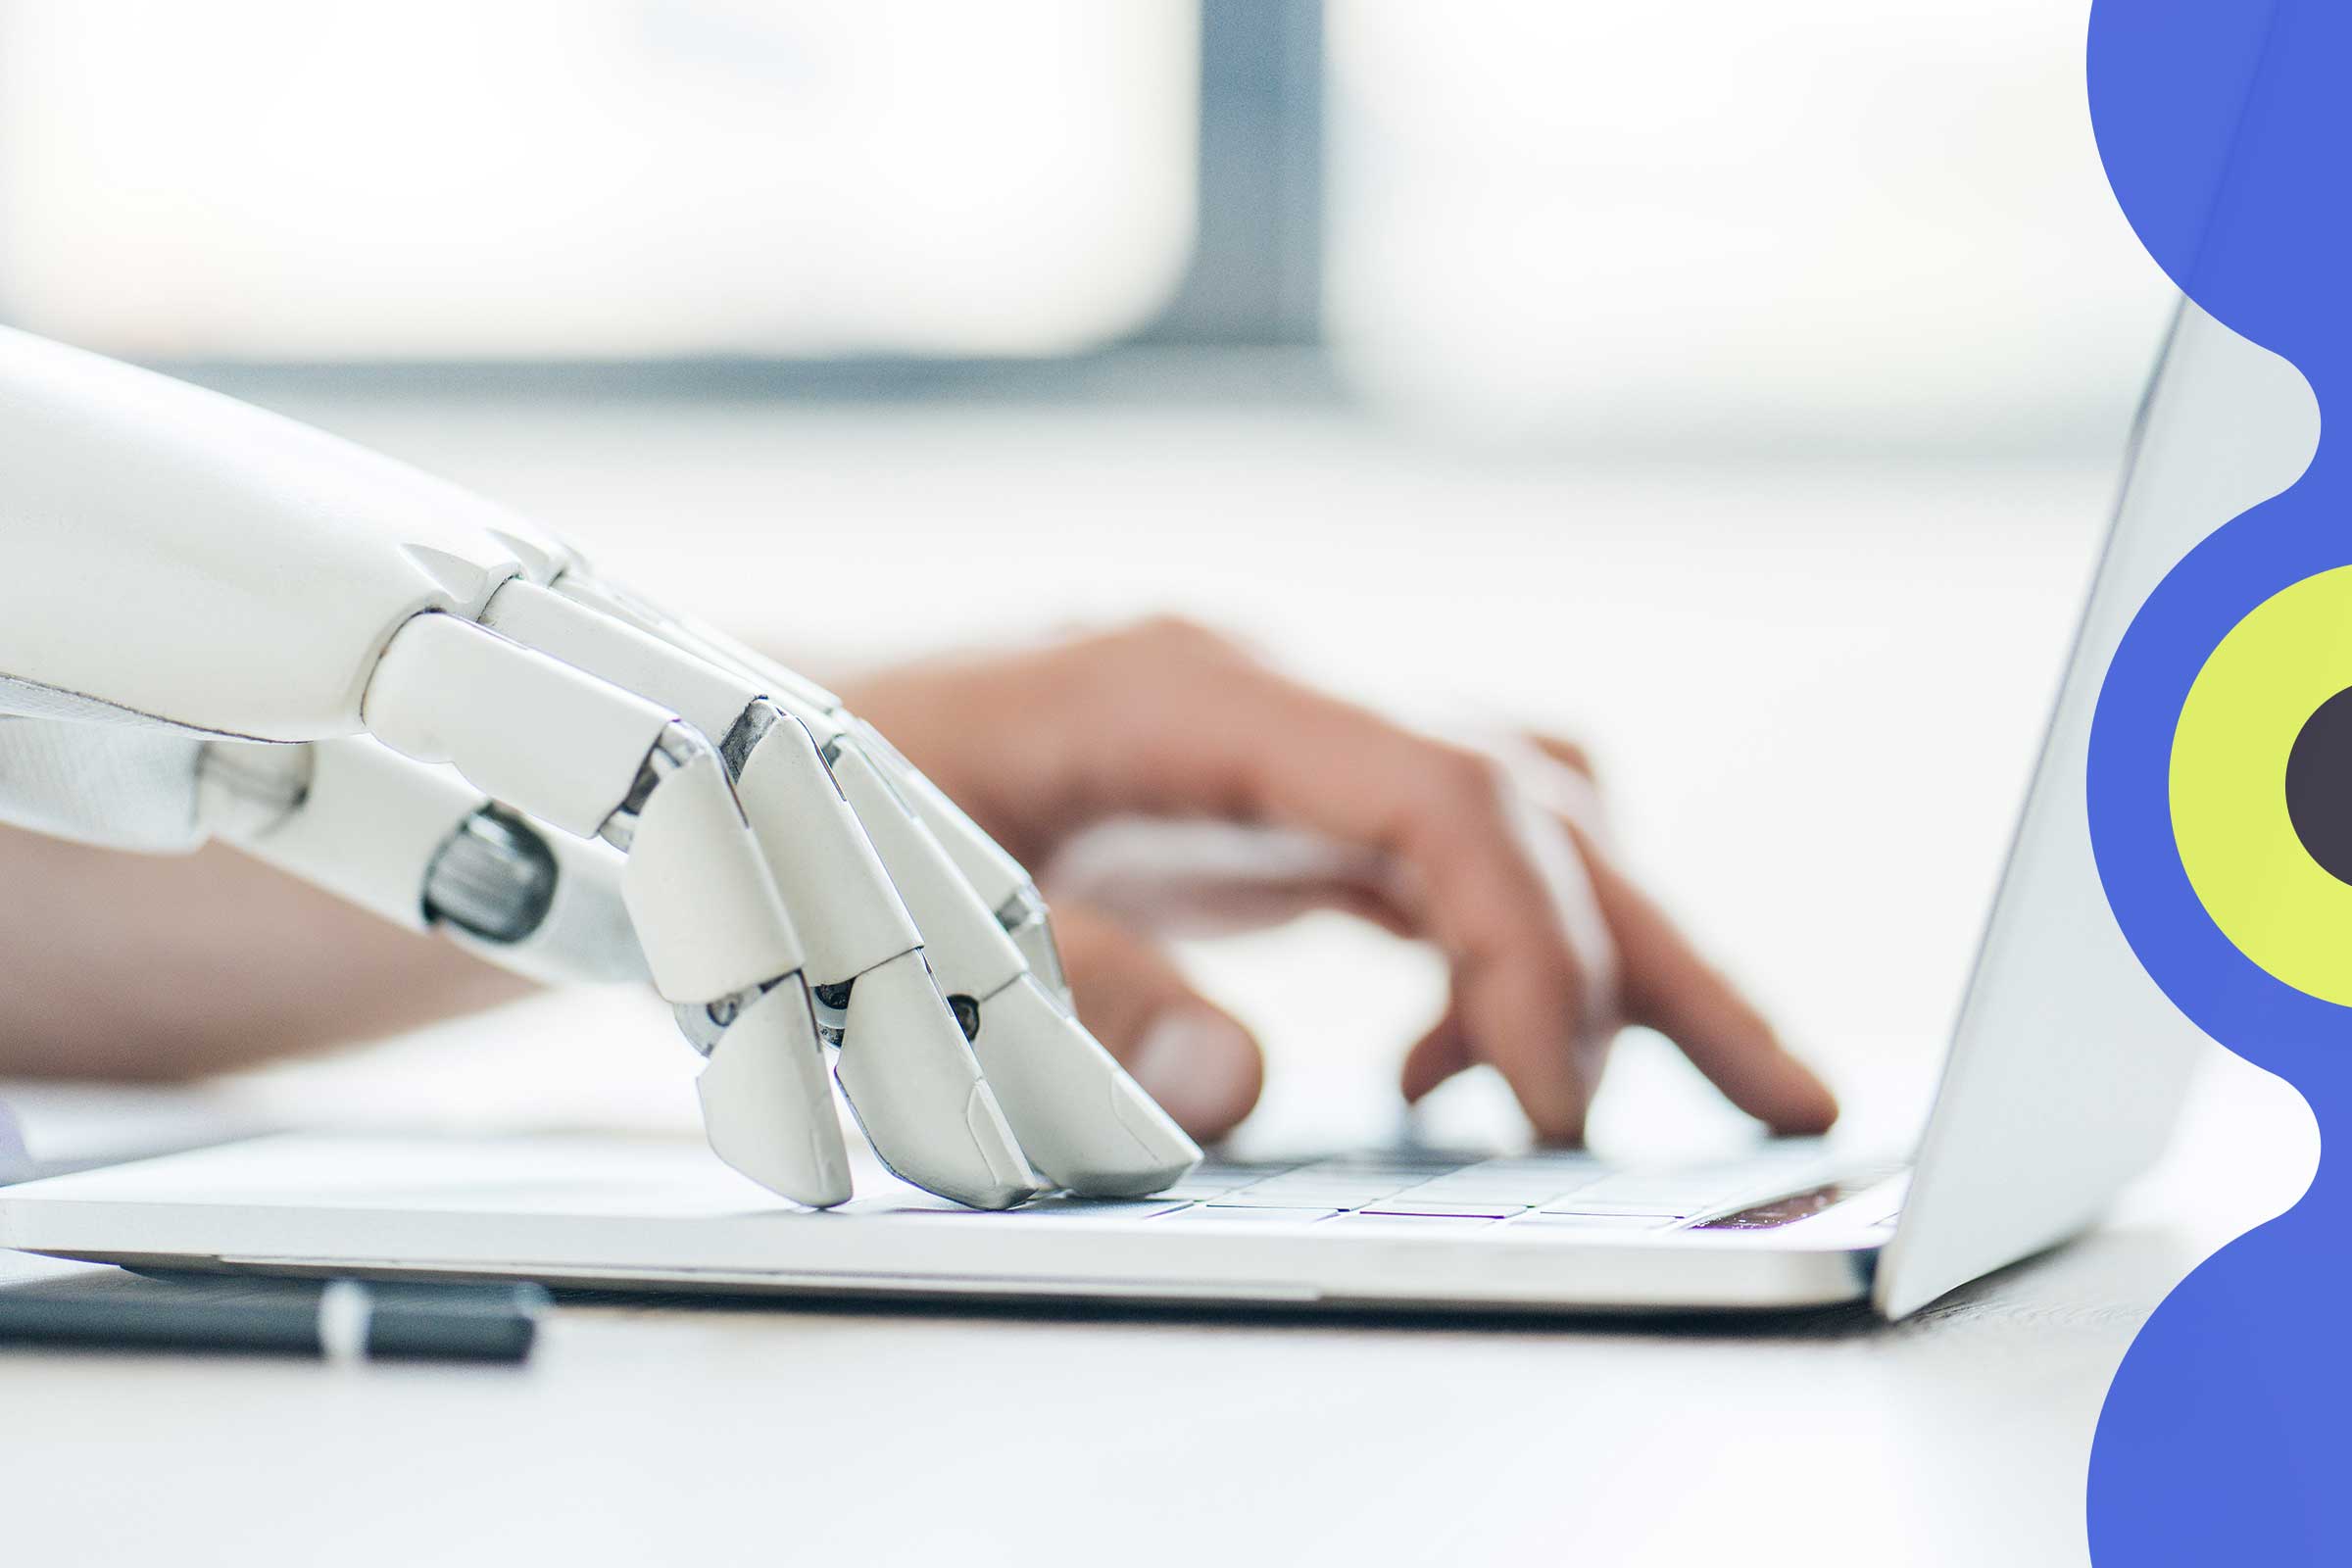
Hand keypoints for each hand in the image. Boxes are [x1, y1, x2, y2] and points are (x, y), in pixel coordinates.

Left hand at [840, 618, 1837, 1143]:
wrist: (726, 756)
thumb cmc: (799, 807)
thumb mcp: (904, 909)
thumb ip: (1069, 991)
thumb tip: (1246, 1091)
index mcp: (1185, 693)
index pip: (1435, 793)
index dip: (1525, 948)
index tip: (1551, 1107)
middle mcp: (1253, 703)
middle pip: (1518, 799)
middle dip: (1651, 948)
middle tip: (1778, 1096)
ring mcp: (1260, 750)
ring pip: (1498, 824)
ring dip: (1600, 951)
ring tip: (1691, 1090)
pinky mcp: (1247, 811)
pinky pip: (1421, 867)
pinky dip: (1480, 964)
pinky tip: (1449, 1072)